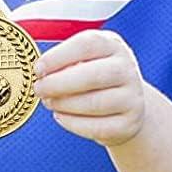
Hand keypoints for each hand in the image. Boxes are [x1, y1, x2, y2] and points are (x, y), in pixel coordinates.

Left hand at [35, 30, 147, 145]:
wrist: (125, 104)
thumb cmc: (93, 78)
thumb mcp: (84, 59)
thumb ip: (63, 61)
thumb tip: (39, 72)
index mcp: (112, 46)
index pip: (88, 44)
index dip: (59, 56)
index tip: (38, 69)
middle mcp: (127, 69)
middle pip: (95, 75)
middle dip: (59, 84)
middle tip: (39, 89)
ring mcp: (132, 97)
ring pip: (96, 103)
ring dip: (64, 104)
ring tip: (50, 102)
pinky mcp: (129, 123)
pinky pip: (98, 127)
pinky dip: (72, 123)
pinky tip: (61, 116)